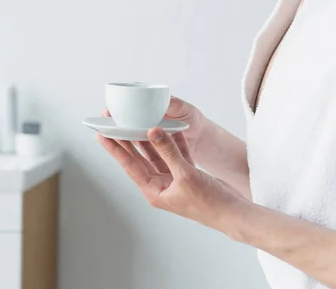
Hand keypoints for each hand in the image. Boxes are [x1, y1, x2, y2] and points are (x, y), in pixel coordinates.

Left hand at [97, 127, 246, 229]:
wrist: (233, 213)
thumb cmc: (209, 203)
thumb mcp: (186, 174)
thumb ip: (168, 151)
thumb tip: (152, 132)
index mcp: (154, 191)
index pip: (129, 165)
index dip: (115, 149)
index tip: (103, 136)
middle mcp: (160, 185)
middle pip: (140, 158)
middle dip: (128, 141)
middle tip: (115, 125)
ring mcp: (173, 179)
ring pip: (157, 154)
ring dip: (150, 138)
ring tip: (137, 122)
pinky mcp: (186, 174)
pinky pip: (176, 154)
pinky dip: (174, 142)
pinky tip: (169, 128)